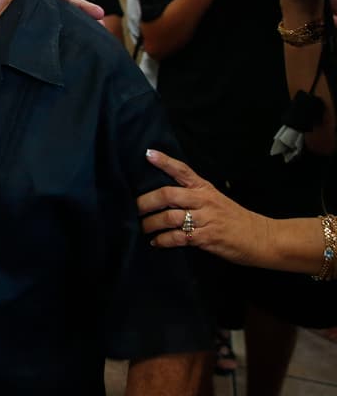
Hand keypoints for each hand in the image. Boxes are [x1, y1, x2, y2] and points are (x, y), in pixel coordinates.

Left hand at [136, 149, 270, 267]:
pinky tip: (156, 242)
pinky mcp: (207, 238)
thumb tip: (165, 197)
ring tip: (142, 227)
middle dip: (145, 201)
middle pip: (167, 195)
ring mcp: (206, 219)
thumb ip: (194, 196)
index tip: (148, 154)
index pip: (182, 171)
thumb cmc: (237, 219)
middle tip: (133, 208)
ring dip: (150, 223)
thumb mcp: (217, 200)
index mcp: (205, 189)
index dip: (164, 162)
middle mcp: (204, 201)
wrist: (262, 238)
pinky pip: (178, 237)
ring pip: (169, 217)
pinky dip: (162, 240)